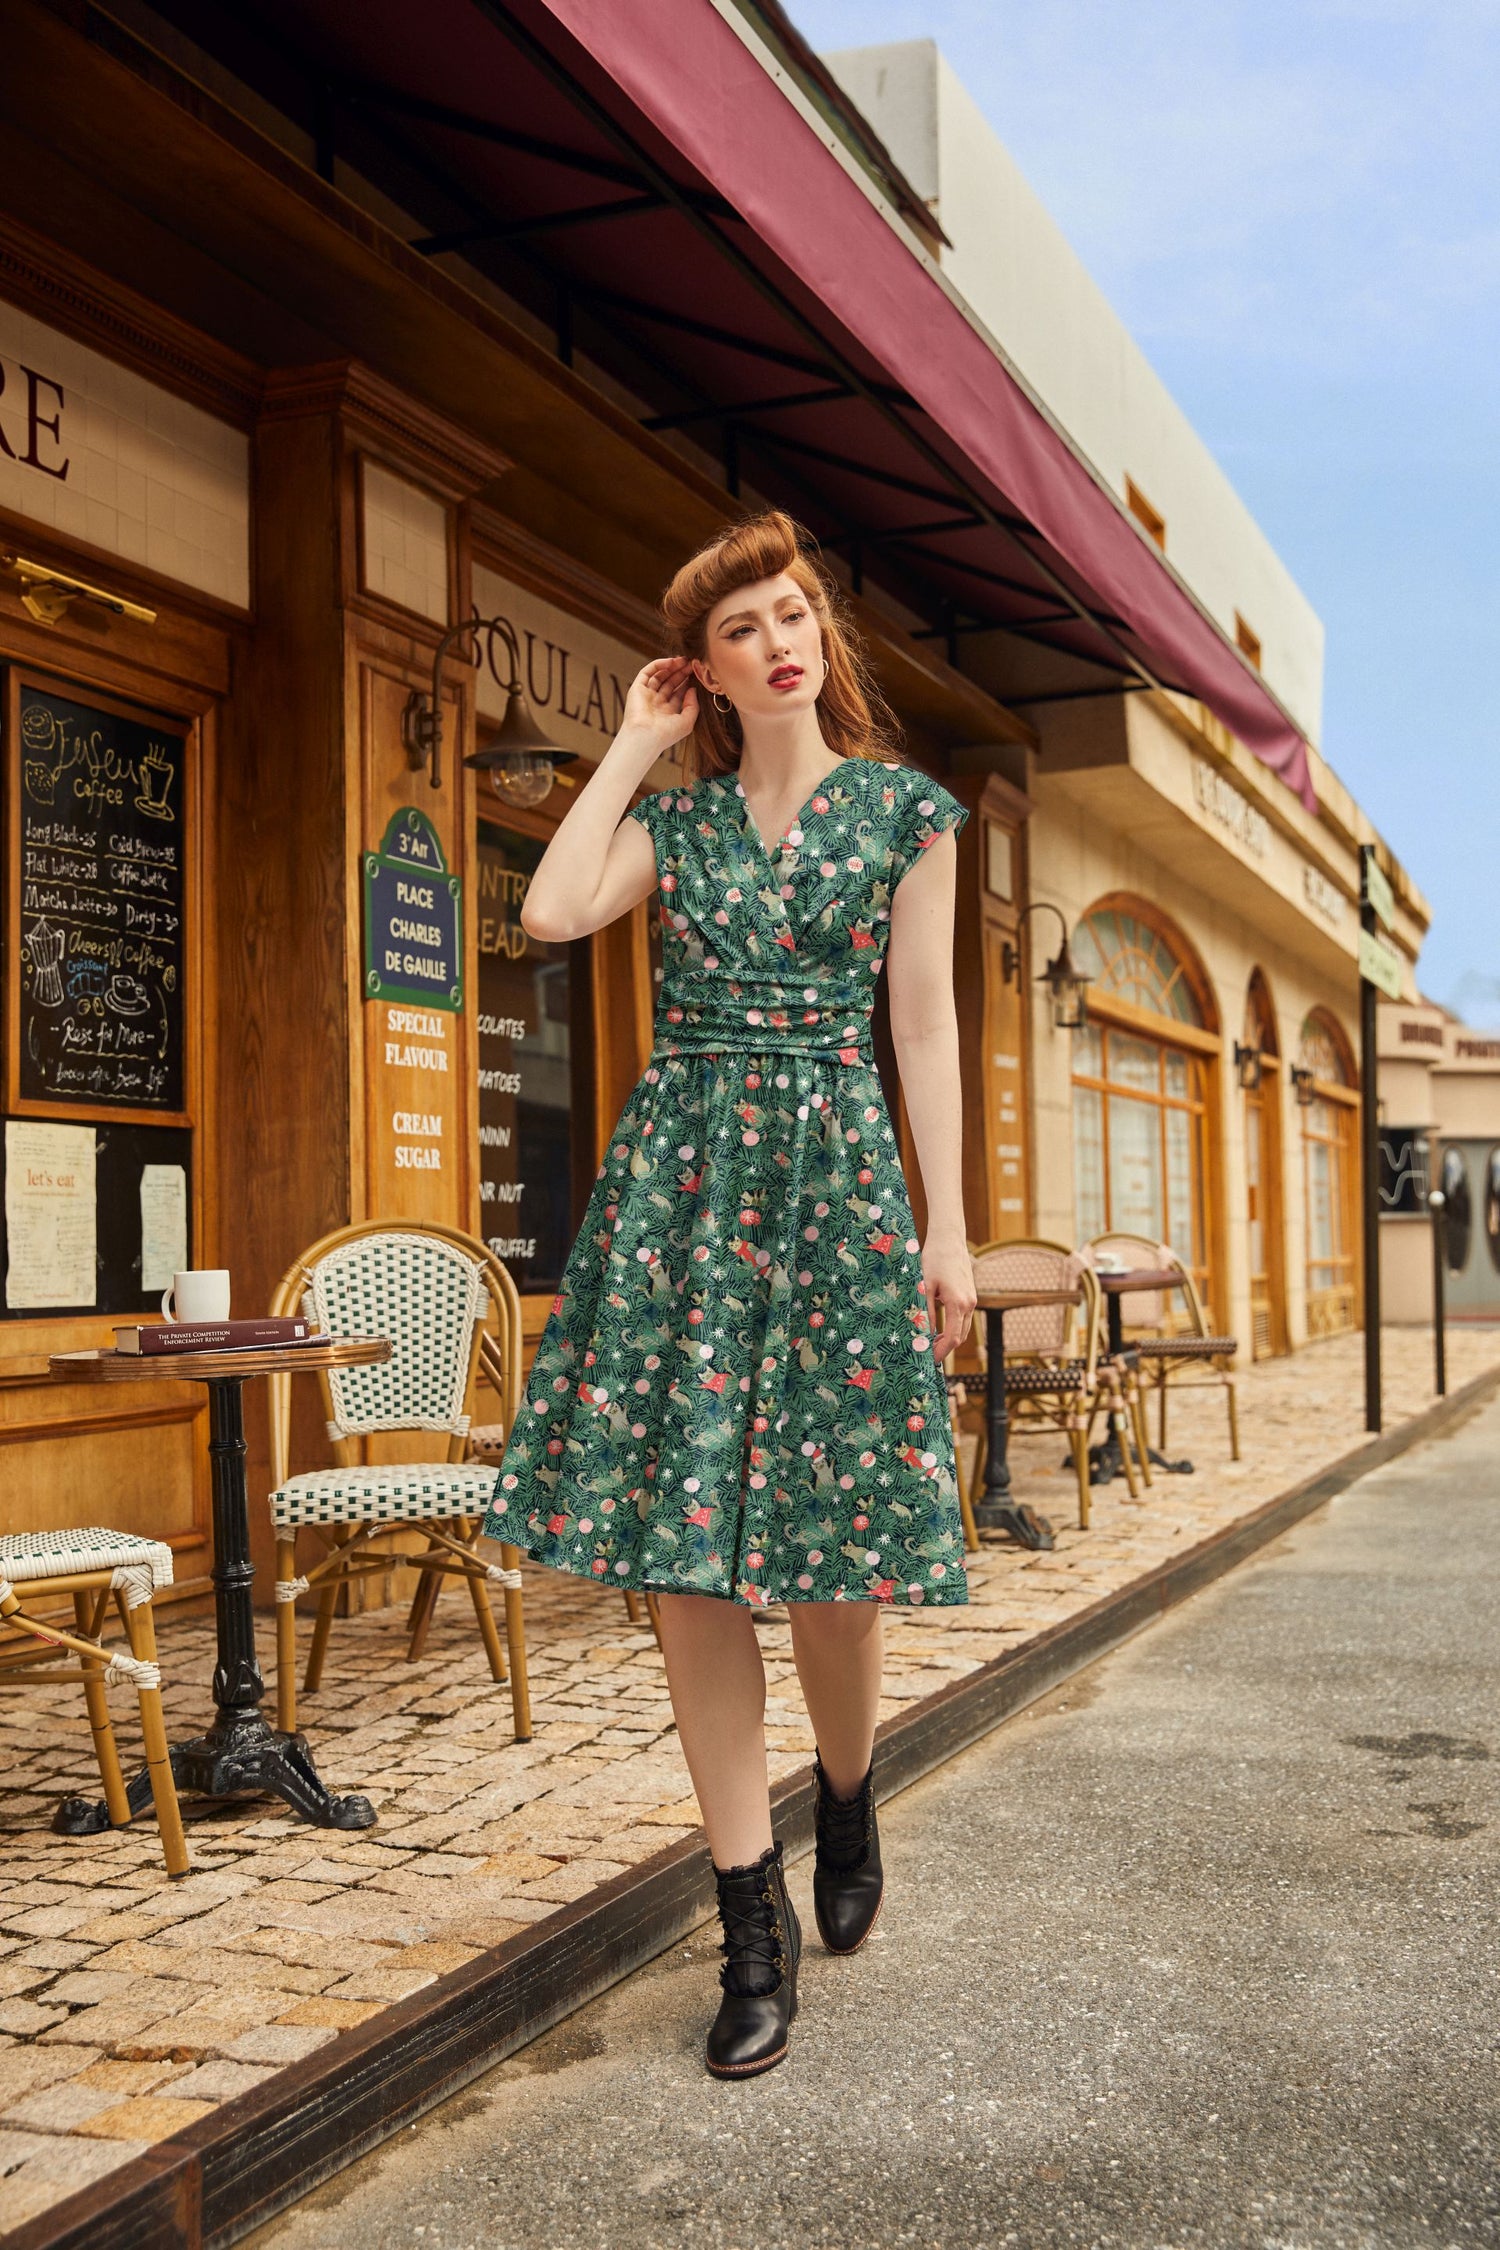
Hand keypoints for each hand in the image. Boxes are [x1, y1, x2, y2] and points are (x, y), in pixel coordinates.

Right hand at [619, 658, 698, 756]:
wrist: (646, 737)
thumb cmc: (666, 734)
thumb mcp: (687, 721)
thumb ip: (693, 705)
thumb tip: (693, 688)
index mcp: (667, 713)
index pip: (678, 693)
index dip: (687, 682)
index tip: (697, 673)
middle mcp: (656, 703)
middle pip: (670, 682)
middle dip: (681, 672)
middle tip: (691, 663)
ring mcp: (646, 695)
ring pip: (659, 676)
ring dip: (671, 667)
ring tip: (684, 660)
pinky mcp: (637, 689)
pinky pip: (647, 672)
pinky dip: (658, 665)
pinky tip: (671, 662)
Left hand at [923, 1235, 975, 1362]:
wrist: (949, 1240)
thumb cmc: (934, 1260)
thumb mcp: (924, 1287)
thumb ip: (925, 1312)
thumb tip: (923, 1335)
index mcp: (958, 1303)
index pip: (953, 1338)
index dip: (941, 1352)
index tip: (929, 1360)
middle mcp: (969, 1304)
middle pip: (960, 1337)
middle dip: (945, 1348)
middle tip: (927, 1354)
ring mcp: (972, 1299)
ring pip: (963, 1329)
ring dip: (949, 1339)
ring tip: (930, 1343)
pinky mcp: (970, 1295)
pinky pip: (964, 1319)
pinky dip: (953, 1327)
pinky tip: (938, 1329)